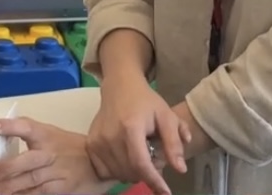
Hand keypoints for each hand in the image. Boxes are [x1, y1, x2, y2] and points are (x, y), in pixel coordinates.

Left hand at [0, 118, 109, 194]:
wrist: (98, 163)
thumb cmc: (70, 147)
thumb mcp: (52, 134)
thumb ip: (31, 136)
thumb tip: (0, 137)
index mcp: (47, 135)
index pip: (27, 126)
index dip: (10, 126)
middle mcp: (52, 152)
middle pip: (28, 159)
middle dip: (7, 167)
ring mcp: (58, 171)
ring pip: (32, 179)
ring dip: (11, 186)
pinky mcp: (63, 187)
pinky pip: (41, 192)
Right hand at [87, 78, 188, 194]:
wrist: (119, 86)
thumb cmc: (146, 102)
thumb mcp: (166, 116)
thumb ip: (174, 143)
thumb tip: (180, 169)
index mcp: (131, 128)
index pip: (141, 164)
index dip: (154, 181)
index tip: (165, 193)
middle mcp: (110, 136)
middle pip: (130, 172)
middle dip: (146, 174)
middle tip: (153, 159)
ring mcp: (97, 141)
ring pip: (118, 174)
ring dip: (132, 173)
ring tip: (139, 155)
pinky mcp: (90, 145)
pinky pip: (105, 171)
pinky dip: (117, 171)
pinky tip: (125, 157)